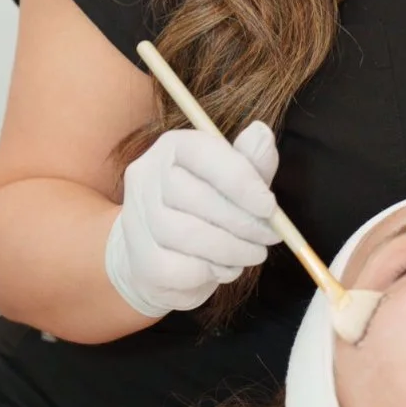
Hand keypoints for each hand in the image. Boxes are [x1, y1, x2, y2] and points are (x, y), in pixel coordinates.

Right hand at [104, 119, 279, 317]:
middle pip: (195, 196)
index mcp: (174, 147)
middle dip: (242, 221)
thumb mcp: (236, 182)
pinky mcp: (137, 256)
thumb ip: (252, 162)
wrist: (163, 257)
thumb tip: (262, 133)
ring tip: (251, 254)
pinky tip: (222, 269)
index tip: (269, 207)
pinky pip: (178, 268)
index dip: (241, 181)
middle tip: (269, 237)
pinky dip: (209, 272)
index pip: (204, 153)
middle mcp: (146, 174)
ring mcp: (136, 216)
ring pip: (187, 235)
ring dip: (231, 250)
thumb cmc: (207, 211)